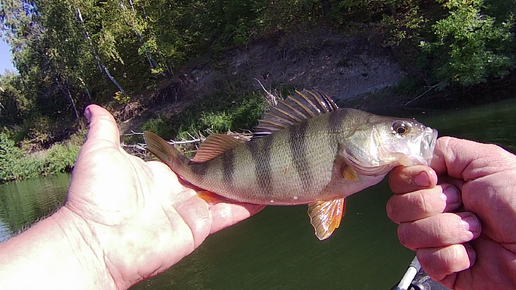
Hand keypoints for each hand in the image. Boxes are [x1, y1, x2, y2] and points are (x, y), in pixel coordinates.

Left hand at [61, 105, 263, 288]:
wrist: (99, 240)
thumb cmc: (97, 197)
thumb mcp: (98, 153)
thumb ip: (104, 130)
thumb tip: (94, 108)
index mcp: (160, 176)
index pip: (190, 161)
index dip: (206, 153)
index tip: (225, 140)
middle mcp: (179, 193)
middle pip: (211, 176)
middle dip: (230, 166)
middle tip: (253, 150)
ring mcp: (192, 210)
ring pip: (225, 194)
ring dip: (244, 184)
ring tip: (266, 169)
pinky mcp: (202, 227)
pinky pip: (231, 214)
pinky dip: (249, 205)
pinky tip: (266, 194)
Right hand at [387, 137, 515, 288]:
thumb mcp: (489, 161)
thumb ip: (446, 150)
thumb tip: (414, 155)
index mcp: (444, 182)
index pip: (400, 178)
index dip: (409, 179)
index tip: (431, 179)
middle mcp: (437, 209)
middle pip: (397, 206)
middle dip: (430, 204)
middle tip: (462, 203)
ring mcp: (437, 239)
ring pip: (407, 234)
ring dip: (446, 230)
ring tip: (474, 230)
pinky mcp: (442, 267)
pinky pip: (426, 260)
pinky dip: (453, 256)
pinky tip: (473, 253)